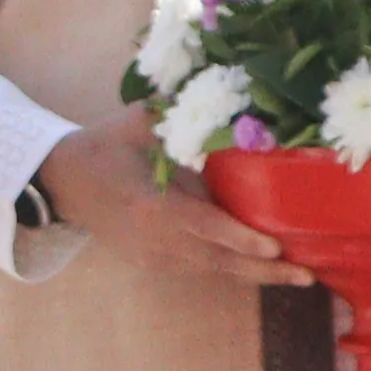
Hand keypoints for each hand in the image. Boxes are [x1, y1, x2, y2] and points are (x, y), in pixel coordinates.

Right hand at [35, 119, 309, 285]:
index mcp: (151, 206)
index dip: (239, 238)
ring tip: (298, 273)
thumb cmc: (103, 147)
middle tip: (308, 274)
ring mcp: (154, 256)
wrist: (62, 183)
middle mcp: (155, 240)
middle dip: (264, 271)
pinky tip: (262, 266)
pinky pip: (200, 268)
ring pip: (213, 270)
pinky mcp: (154, 263)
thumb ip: (180, 114)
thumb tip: (228, 96)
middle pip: (218, 262)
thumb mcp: (138, 123)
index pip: (203, 226)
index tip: (274, 247)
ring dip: (255, 274)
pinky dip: (232, 268)